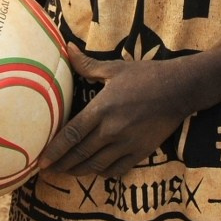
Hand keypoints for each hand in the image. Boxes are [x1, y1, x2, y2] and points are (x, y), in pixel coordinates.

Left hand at [38, 44, 185, 177]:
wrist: (179, 89)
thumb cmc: (145, 76)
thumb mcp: (114, 68)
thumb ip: (87, 65)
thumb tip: (67, 47)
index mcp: (101, 109)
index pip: (71, 135)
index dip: (55, 150)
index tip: (41, 160)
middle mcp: (111, 130)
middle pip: (80, 154)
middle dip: (61, 165)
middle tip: (47, 170)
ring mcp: (126, 144)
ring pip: (96, 166)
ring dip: (78, 172)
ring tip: (65, 173)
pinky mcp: (140, 153)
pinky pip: (116, 170)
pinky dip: (102, 173)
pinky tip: (94, 170)